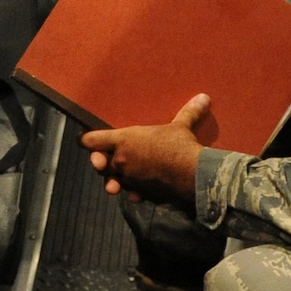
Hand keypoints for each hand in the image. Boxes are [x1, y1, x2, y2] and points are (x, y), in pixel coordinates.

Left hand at [83, 93, 214, 204]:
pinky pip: (130, 193)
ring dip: (113, 181)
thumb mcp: (181, 126)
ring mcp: (128, 179)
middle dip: (101, 162)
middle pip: (100, 164)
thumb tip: (204, 97)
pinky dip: (132, 193)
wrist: (189, 174)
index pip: (92, 140)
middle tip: (102, 161)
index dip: (87, 140)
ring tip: (114, 183)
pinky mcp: (140, 193)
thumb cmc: (179, 145)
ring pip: (112, 181)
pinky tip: (137, 193)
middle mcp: (121, 160)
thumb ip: (188, 112)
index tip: (86, 141)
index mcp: (124, 140)